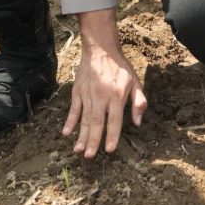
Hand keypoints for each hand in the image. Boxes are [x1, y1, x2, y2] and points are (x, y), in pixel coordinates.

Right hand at [63, 9, 147, 158]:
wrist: (100, 48)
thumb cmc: (120, 67)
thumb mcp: (135, 81)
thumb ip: (138, 101)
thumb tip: (137, 122)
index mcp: (117, 95)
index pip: (114, 119)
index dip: (112, 135)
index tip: (109, 149)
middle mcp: (101, 96)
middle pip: (97, 121)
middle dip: (93, 140)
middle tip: (90, 156)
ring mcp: (87, 94)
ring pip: (84, 118)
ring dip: (81, 135)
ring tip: (79, 151)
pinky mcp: (78, 91)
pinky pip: (73, 108)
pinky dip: (69, 121)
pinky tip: (66, 133)